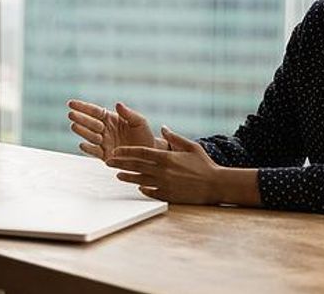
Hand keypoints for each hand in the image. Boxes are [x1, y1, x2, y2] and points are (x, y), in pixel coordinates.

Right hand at [67, 99, 155, 161]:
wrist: (150, 155)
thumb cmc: (144, 135)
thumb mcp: (139, 122)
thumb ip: (128, 113)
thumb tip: (117, 104)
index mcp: (111, 119)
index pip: (94, 111)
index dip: (83, 107)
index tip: (71, 103)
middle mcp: (104, 130)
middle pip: (90, 123)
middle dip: (80, 118)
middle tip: (71, 114)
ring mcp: (104, 143)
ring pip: (90, 136)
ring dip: (82, 131)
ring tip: (74, 126)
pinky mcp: (105, 156)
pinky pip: (95, 152)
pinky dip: (88, 149)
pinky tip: (82, 144)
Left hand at [105, 126, 228, 204]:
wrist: (216, 185)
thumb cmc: (204, 164)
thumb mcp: (190, 146)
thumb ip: (174, 137)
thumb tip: (163, 127)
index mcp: (167, 157)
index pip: (140, 153)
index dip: (126, 152)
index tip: (116, 151)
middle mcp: (163, 171)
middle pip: (136, 166)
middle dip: (120, 164)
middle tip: (108, 162)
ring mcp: (165, 184)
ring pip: (140, 180)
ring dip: (127, 177)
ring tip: (117, 175)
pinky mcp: (169, 195)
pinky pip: (151, 192)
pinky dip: (143, 189)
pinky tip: (137, 186)